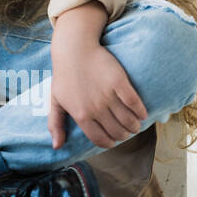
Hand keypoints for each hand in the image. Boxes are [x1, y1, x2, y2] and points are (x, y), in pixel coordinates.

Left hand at [48, 9, 147, 149]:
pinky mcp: (120, 83)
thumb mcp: (55, 101)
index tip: (113, 140)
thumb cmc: (64, 76)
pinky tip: (141, 113)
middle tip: (125, 131)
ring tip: (134, 123)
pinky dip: (141, 112)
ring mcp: (109, 96)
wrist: (75, 49)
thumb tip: (56, 147)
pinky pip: (136, 105)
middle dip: (124, 135)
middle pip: (118, 133)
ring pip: (130, 122)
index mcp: (81, 115)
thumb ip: (55, 124)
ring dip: (135, 126)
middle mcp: (96, 109)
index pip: (101, 140)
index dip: (109, 143)